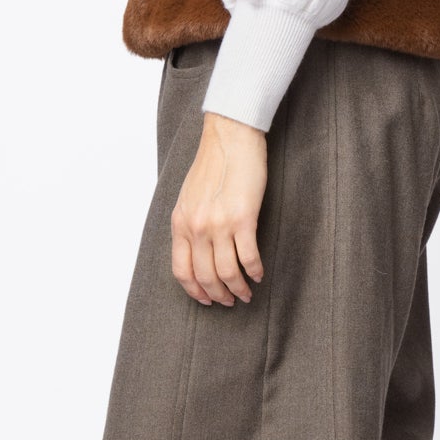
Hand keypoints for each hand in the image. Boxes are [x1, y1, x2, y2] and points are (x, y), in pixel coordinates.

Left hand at [171, 112, 267, 303]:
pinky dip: (255, 271)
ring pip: (227, 272)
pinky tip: (259, 274)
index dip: (194, 290)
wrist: (230, 138)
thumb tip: (197, 250)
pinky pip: (248, 257)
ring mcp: (219, 224)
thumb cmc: (213, 164)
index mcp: (180, 223)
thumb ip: (190, 223)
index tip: (206, 298)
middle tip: (229, 301)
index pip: (181, 270)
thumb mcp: (188, 197)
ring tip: (246, 293)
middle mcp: (196, 227)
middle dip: (218, 295)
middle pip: (205, 277)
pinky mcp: (243, 219)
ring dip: (238, 288)